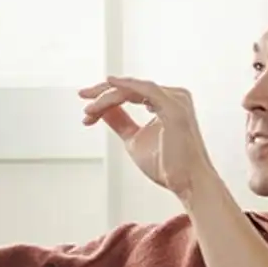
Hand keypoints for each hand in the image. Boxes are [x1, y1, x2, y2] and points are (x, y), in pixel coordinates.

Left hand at [81, 75, 218, 201]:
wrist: (185, 182)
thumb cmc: (165, 165)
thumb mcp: (133, 138)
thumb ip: (120, 122)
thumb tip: (101, 111)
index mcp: (165, 103)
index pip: (131, 93)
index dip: (105, 99)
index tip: (87, 112)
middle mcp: (173, 97)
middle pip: (131, 88)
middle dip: (103, 91)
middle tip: (82, 95)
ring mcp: (176, 101)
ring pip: (134, 89)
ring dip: (108, 96)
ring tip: (89, 109)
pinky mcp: (175, 108)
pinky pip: (146, 90)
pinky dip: (126, 86)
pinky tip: (110, 84)